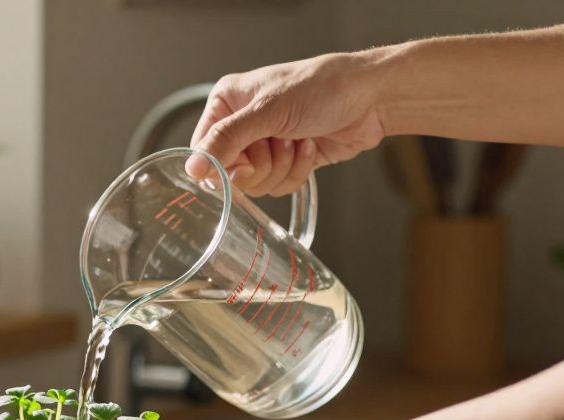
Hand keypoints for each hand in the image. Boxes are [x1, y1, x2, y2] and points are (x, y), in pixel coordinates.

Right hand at [188, 52, 388, 195]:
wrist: (370, 98)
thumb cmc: (322, 88)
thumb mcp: (268, 111)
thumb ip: (226, 139)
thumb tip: (193, 167)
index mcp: (227, 103)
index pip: (203, 150)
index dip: (223, 165)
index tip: (244, 164)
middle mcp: (242, 124)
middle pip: (230, 172)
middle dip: (261, 163)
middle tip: (279, 140)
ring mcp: (265, 144)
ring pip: (255, 183)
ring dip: (282, 166)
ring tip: (298, 139)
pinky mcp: (286, 162)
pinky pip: (277, 186)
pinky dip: (296, 171)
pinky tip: (309, 146)